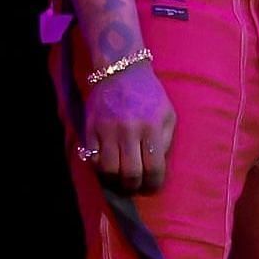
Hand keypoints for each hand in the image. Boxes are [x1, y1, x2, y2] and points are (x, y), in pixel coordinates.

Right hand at [82, 64, 176, 193]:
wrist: (120, 70)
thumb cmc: (148, 94)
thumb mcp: (167, 114)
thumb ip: (165, 141)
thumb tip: (156, 167)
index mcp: (152, 127)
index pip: (154, 168)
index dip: (153, 185)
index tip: (151, 188)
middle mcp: (129, 130)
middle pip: (130, 173)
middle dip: (134, 187)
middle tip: (135, 187)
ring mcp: (107, 129)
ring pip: (109, 169)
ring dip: (115, 181)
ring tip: (119, 180)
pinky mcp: (91, 127)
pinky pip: (92, 157)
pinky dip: (99, 167)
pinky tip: (106, 166)